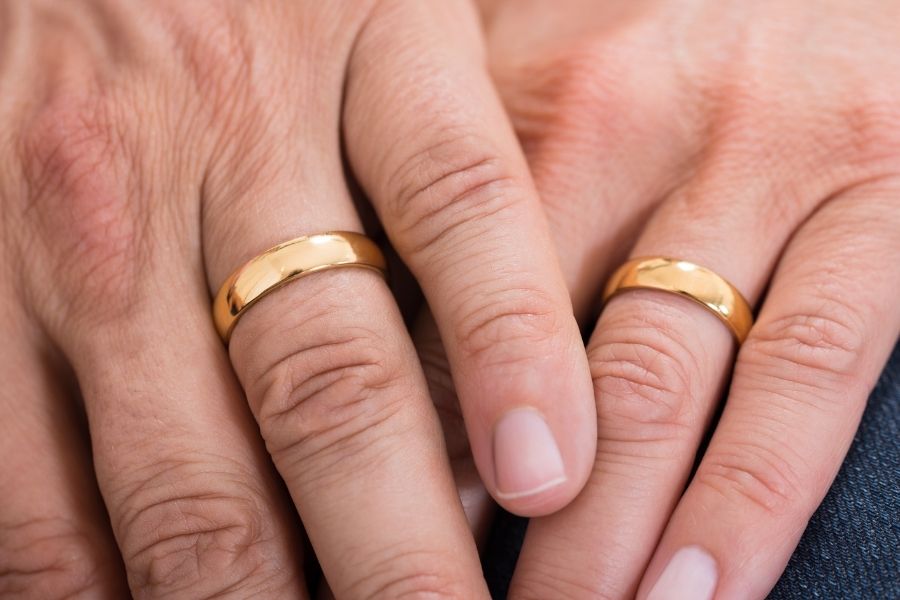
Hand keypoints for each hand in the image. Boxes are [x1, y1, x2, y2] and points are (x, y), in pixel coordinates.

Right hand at [0, 1, 598, 596]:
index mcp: (362, 41)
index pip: (461, 205)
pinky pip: (31, 486)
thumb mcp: (394, 24)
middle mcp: (219, 133)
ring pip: (185, 469)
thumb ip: (456, 180)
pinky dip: (100, 584)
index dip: (515, 354)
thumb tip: (513, 391)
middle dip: (399, 558)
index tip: (552, 486)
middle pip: (330, 382)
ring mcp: (87, 222)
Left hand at [432, 1, 899, 596]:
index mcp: (506, 102)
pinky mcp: (879, 192)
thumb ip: (458, 211)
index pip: (417, 311)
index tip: (361, 540)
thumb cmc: (647, 31)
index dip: (383, 451)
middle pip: (519, 367)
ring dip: (598, 540)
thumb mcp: (529, 81)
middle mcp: (615, 126)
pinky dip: (747, 499)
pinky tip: (696, 592)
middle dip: (475, 520)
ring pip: (652, 389)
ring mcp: (753, 160)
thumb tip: (387, 391)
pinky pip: (806, 373)